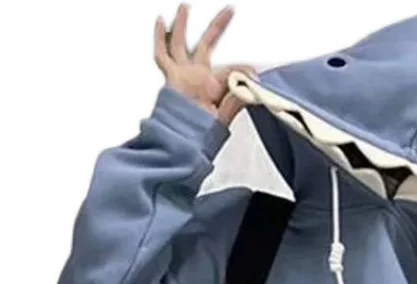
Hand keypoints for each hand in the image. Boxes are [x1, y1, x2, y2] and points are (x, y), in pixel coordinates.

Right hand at [154, 4, 254, 125]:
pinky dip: (159, 38)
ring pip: (180, 43)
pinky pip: (162, 54)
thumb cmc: (204, 132)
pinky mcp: (170, 76)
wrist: (186, 138)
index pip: (232, 70)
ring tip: (185, 7)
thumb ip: (239, 96)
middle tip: (228, 10)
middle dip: (218, 26)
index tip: (257, 74)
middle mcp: (198, 77)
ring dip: (182, 24)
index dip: (245, 72)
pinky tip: (160, 22)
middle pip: (207, 44)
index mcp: (214, 86)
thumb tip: (254, 82)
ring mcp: (182, 74)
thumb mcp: (227, 113)